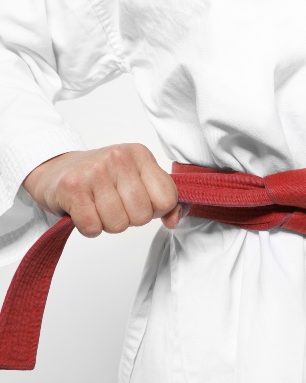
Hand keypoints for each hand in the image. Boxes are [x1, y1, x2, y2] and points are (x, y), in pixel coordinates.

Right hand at [22, 143, 187, 236]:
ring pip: (119, 225)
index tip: (139, 202)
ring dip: (108, 224)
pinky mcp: (72, 187)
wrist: (55, 169)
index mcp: (141, 154)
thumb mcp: (139, 180)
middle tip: (114, 204)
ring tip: (98, 206)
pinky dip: (89, 228)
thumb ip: (165, 200)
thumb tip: (174, 220)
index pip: (167, 199)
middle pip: (143, 216)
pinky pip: (93, 228)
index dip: (155, 210)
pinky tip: (84, 211)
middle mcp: (119, 157)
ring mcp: (95, 170)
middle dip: (130, 219)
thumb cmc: (102, 178)